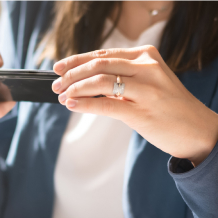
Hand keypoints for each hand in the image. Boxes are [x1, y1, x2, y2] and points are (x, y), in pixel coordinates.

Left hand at [52, 46, 217, 165]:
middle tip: (56, 85)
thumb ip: (121, 80)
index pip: (104, 53)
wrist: (196, 129)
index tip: (59, 68)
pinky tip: (72, 104)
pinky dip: (86, 104)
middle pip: (99, 64)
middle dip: (72, 74)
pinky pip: (107, 104)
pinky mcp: (142, 111)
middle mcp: (146, 68)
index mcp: (146, 57)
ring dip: (75, 88)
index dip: (77, 60)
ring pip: (101, 81)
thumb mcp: (147, 84)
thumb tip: (86, 84)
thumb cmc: (168, 108)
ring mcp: (146, 89)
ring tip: (62, 96)